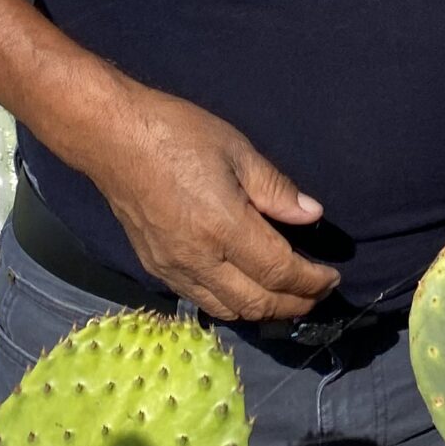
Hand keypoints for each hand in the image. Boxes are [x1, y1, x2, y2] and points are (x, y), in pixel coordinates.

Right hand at [72, 84, 340, 321]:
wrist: (111, 138)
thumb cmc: (177, 134)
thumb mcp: (237, 150)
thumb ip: (275, 189)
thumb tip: (311, 215)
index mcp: (222, 226)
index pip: (278, 272)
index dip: (311, 281)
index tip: (332, 278)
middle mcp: (197, 258)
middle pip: (255, 303)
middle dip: (294, 305)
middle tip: (318, 295)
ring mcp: (172, 268)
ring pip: (227, 310)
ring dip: (263, 311)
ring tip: (288, 297)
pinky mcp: (155, 267)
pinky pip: (201, 301)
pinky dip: (232, 305)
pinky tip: (245, 290)